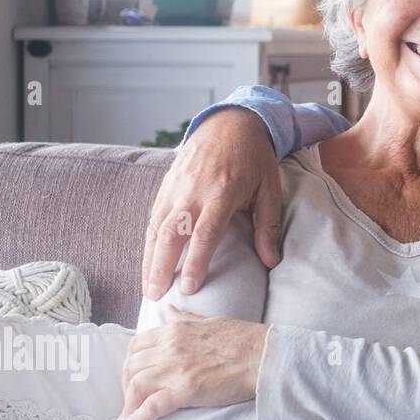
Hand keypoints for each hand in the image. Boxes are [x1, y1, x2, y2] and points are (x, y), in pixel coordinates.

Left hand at [121, 305, 270, 419]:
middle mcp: (170, 348)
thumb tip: (168, 309)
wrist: (264, 356)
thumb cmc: (243, 338)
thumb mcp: (210, 321)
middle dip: (127, 383)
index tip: (135, 373)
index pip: (137, 345)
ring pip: (136, 385)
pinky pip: (153, 406)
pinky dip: (139, 417)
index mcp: (175, 331)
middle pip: (132, 366)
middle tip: (133, 396)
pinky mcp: (186, 391)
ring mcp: (176, 370)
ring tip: (133, 412)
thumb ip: (185, 318)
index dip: (131, 362)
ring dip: (130, 401)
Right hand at [142, 107, 282, 299]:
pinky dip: (148, 241)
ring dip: (149, 259)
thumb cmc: (254, 159)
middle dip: (162, 267)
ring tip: (147, 288)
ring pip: (156, 227)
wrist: (229, 123)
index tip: (190, 287)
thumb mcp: (270, 188)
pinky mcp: (166, 185)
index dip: (196, 261)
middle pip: (172, 233)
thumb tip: (271, 262)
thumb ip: (267, 225)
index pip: (205, 232)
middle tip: (156, 296)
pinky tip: (148, 261)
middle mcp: (193, 191)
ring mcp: (175, 187)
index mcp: (222, 192)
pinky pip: (153, 217)